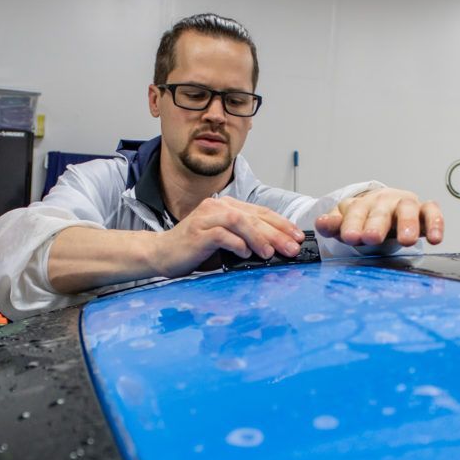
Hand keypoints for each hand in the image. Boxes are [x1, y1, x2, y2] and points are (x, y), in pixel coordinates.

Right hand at [150, 197, 305, 276]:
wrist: (161, 254)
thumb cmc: (194, 250)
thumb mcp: (224, 242)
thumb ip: (244, 240)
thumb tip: (276, 250)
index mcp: (225, 205)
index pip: (259, 211)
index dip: (281, 223)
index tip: (298, 236)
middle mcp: (216, 206)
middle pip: (253, 216)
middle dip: (276, 232)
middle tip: (292, 247)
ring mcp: (206, 218)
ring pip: (240, 221)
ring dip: (259, 237)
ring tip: (271, 253)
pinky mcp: (197, 232)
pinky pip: (222, 234)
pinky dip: (237, 244)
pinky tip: (246, 254)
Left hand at [315, 187, 443, 246]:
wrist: (382, 212)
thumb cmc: (363, 221)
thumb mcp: (345, 224)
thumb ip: (333, 225)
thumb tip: (319, 223)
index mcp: (361, 204)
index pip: (354, 211)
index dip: (351, 223)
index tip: (349, 236)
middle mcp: (383, 202)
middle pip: (380, 211)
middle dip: (376, 224)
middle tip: (371, 238)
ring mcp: (404, 204)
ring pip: (407, 209)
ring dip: (407, 223)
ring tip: (407, 240)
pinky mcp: (424, 211)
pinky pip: (432, 212)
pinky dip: (436, 223)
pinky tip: (436, 239)